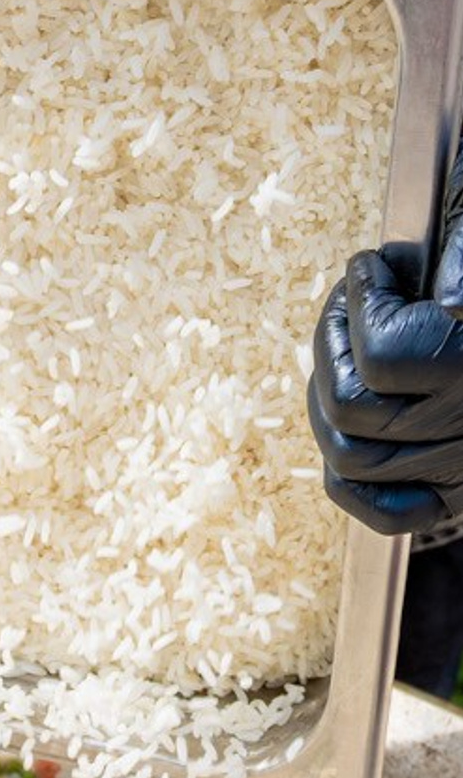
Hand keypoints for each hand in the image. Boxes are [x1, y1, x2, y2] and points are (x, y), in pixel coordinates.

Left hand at [308, 193, 462, 536]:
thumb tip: (450, 305)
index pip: (384, 357)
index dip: (362, 306)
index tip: (369, 268)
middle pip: (350, 408)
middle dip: (332, 347)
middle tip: (347, 307)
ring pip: (351, 458)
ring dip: (328, 402)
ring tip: (345, 355)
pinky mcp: (461, 490)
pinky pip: (388, 509)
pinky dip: (354, 480)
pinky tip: (355, 427)